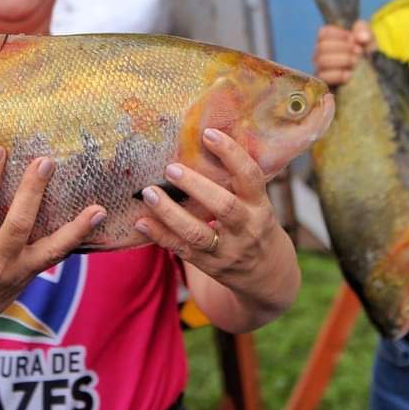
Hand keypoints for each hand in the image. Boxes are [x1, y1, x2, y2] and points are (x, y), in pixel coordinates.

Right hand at [0, 145, 106, 348]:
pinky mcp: (29, 277)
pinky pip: (56, 256)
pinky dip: (75, 237)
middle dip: (32, 192)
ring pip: (51, 248)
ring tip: (97, 208)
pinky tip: (95, 219)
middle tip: (45, 161)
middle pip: (19, 223)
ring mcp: (16, 272)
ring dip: (75, 227)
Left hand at [133, 128, 296, 309]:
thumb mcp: (258, 204)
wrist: (268, 275)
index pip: (250, 177)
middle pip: (224, 207)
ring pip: (198, 233)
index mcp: (260, 206)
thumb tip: (204, 140)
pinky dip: (160, 236)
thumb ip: (238, 182)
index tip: (208, 134)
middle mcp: (246, 228)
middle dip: (197, 186)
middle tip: (171, 168)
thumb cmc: (256, 226)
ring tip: (149, 193)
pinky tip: (141, 222)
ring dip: (170, 213)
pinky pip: (182, 250)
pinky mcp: (209, 265)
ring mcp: (227, 250)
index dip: (232, 154)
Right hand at [313, 21, 374, 85]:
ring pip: (322, 61)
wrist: (371, 79)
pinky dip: (337, 74)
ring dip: (341, 60)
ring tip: (356, 62)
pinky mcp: (323, 84)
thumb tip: (362, 37)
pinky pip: (323, 77)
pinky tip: (349, 74)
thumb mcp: (367, 39)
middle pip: (322, 47)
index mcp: (327, 41)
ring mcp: (320, 69)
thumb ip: (364, 31)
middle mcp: (320, 55)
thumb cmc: (365, 55)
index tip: (353, 38)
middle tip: (359, 51)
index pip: (323, 33)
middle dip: (342, 47)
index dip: (338, 34)